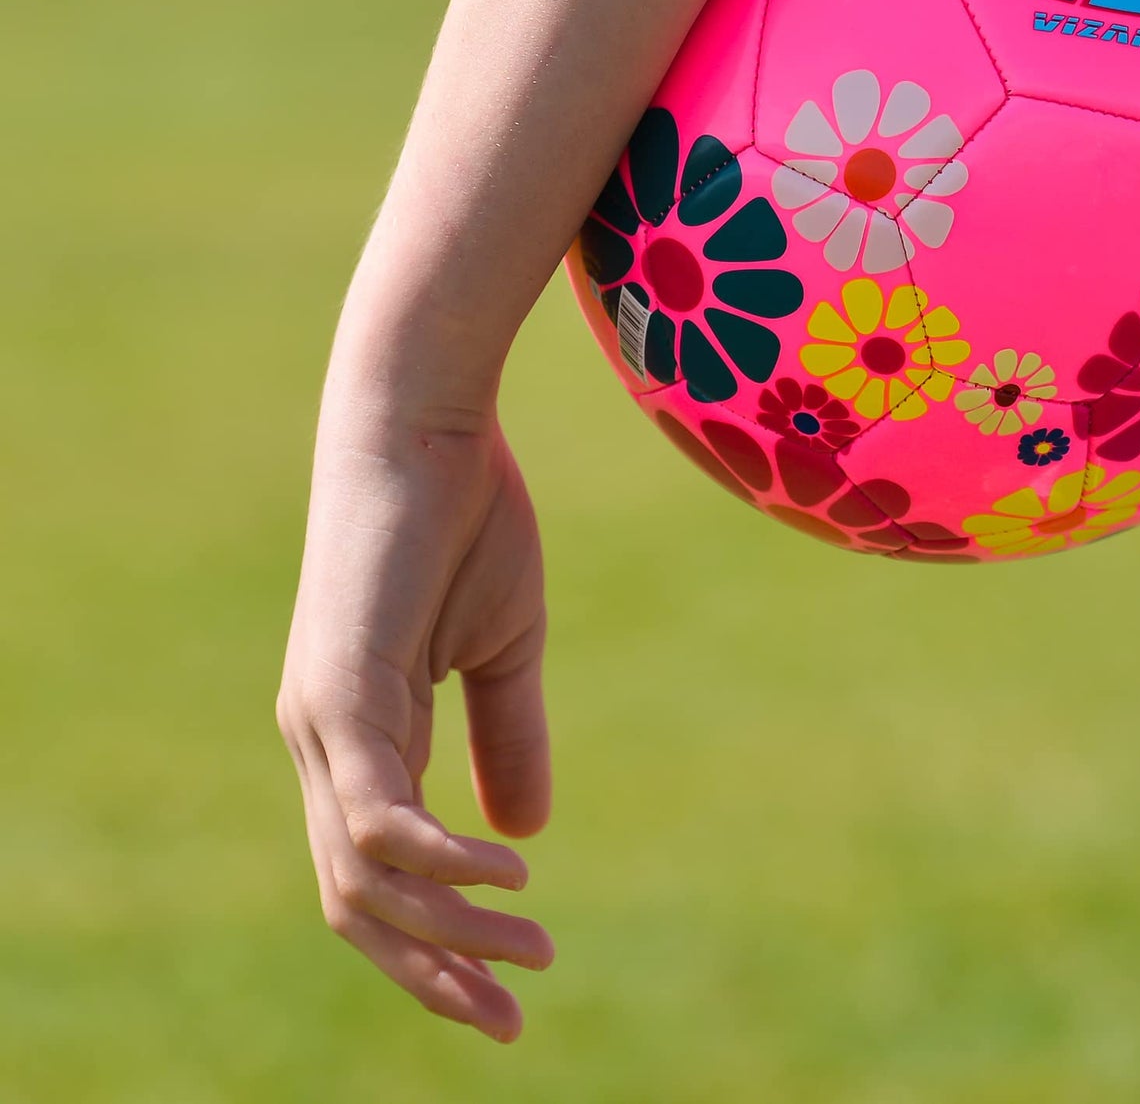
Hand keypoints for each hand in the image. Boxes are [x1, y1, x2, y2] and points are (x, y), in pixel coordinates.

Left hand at [278, 395, 553, 1040]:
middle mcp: (321, 741)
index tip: (506, 988)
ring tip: (528, 948)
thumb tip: (527, 833)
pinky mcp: (341, 691)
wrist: (426, 416)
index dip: (435, 941)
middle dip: (431, 971)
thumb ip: (508, 733)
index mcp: (357, 733)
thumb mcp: (507, 643)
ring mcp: (321, 721)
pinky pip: (380, 814)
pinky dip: (441, 860)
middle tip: (509, 1015)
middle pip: (357, 902)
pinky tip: (506, 871)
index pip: (376, 873)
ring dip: (447, 930)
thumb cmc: (466, 512)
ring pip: (364, 875)